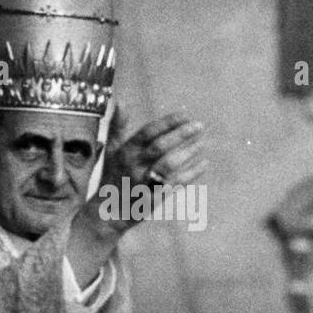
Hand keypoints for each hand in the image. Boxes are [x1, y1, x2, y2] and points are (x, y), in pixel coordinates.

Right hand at [98, 112, 205, 230]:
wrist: (108, 212)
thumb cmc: (113, 175)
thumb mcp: (110, 150)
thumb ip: (117, 125)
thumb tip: (120, 100)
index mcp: (125, 151)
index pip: (147, 132)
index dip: (166, 123)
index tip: (184, 114)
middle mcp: (134, 165)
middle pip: (160, 147)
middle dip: (181, 135)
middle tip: (199, 125)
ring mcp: (144, 182)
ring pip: (169, 164)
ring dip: (188, 152)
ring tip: (203, 142)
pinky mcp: (154, 197)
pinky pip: (176, 183)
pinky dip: (191, 173)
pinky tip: (204, 163)